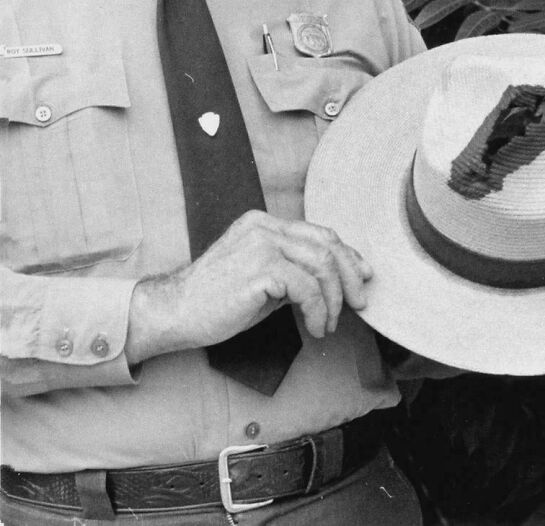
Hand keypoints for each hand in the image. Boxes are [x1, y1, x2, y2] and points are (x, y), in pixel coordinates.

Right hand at [126, 210, 371, 363]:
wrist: (175, 312)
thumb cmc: (215, 301)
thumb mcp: (260, 278)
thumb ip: (292, 271)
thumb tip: (333, 282)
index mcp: (263, 223)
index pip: (318, 233)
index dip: (347, 254)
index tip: (362, 276)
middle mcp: (264, 227)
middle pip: (326, 244)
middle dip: (350, 276)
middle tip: (359, 303)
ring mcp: (262, 244)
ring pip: (322, 264)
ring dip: (333, 299)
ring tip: (327, 323)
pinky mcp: (260, 268)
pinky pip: (307, 287)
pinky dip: (317, 310)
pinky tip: (314, 327)